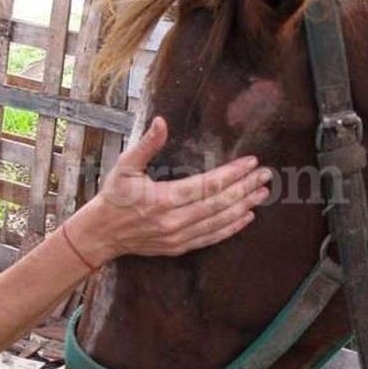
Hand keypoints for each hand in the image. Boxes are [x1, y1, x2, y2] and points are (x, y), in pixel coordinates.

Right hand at [69, 117, 270, 263]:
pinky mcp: (178, 246)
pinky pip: (211, 237)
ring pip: (219, 221)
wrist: (101, 233)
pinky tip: (246, 216)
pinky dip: (231, 227)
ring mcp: (178, 237)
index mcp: (163, 199)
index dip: (232, 174)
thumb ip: (147, 144)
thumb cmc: (114, 196)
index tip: (250, 162)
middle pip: (219, 203)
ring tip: (262, 193)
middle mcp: (174, 221)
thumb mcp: (125, 165)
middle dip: (245, 188)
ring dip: (244, 206)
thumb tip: (161, 121)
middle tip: (266, 176)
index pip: (207, 185)